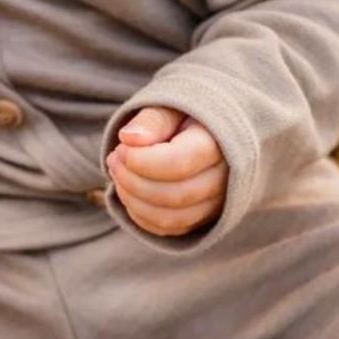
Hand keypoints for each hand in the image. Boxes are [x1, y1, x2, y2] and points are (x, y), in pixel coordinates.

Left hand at [105, 107, 226, 236]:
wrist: (208, 136)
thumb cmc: (186, 119)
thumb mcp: (172, 108)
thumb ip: (153, 120)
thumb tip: (129, 138)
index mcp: (219, 144)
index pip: (179, 164)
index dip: (141, 161)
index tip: (121, 148)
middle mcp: (224, 180)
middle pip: (174, 195)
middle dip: (133, 181)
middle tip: (114, 160)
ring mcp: (216, 205)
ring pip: (169, 218)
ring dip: (133, 200)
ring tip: (117, 173)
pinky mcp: (202, 220)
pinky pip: (167, 229)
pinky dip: (140, 215)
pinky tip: (129, 192)